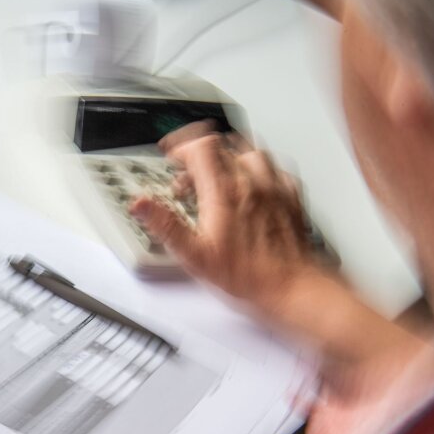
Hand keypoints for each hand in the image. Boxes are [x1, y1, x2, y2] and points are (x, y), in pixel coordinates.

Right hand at [130, 125, 316, 315]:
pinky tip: (253, 184)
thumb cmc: (249, 276)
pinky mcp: (291, 197)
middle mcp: (252, 183)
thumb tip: (141, 204)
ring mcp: (274, 187)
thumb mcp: (195, 256)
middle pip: (223, 145)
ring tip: (218, 173)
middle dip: (200, 154)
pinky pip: (275, 168)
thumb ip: (166, 225)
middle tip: (189, 172)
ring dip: (230, 156)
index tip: (172, 156)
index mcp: (224, 192)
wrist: (292, 288)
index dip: (182, 146)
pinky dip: (258, 170)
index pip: (201, 147)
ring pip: (251, 151)